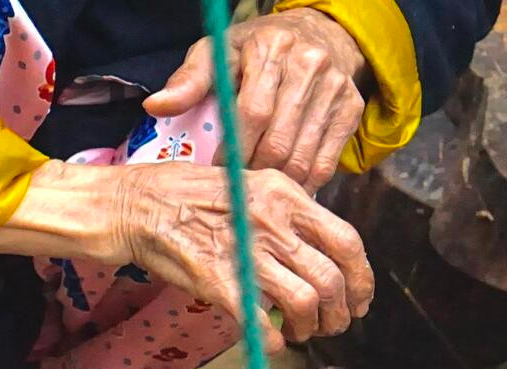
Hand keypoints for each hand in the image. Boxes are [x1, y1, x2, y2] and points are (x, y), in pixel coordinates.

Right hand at [107, 163, 372, 351]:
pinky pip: (260, 321)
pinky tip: (274, 344)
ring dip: (310, 327)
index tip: (359, 298)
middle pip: (331, 278)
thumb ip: (286, 213)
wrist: (137, 206)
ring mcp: (245, 252)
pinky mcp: (218, 282)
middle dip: (340, 312)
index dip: (361, 277)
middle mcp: (273, 223)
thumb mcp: (250, 184)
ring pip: (304, 301)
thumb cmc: (190, 195)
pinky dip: (273, 341)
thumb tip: (316, 247)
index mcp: (287, 196)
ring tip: (303, 334)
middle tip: (332, 326)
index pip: (347, 241)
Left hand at [143, 10, 367, 191]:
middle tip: (236, 192)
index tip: (218, 172)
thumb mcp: (219, 52)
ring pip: (303, 157)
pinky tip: (284, 191)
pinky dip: (304, 184)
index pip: (252, 112)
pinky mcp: (352, 109)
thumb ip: (189, 80)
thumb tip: (155, 106)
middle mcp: (309, 65)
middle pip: (279, 141)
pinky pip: (327, 162)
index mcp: (271, 48)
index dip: (233, 151)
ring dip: (277, 186)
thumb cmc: (256, 50)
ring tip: (256, 196)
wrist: (318, 34)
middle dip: (253, 174)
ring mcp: (336, 88)